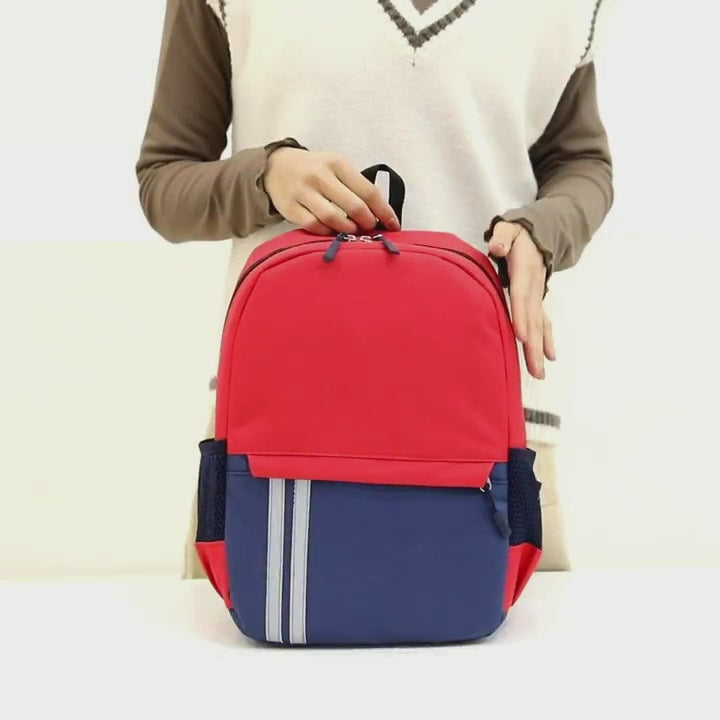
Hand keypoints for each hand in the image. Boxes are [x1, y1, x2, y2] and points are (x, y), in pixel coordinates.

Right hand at [264, 148, 400, 235]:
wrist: (276, 167)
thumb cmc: (316, 169)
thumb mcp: (337, 167)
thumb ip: (357, 185)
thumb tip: (381, 213)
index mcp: (337, 163)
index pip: (368, 191)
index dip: (384, 211)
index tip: (394, 225)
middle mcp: (320, 176)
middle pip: (354, 206)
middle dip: (368, 222)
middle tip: (371, 228)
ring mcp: (303, 192)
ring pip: (333, 218)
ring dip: (348, 230)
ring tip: (353, 231)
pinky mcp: (290, 207)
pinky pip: (314, 226)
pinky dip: (327, 232)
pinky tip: (333, 232)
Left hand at [488, 222, 555, 379]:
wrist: (539, 236)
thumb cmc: (517, 235)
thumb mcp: (509, 229)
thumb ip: (502, 237)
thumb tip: (498, 247)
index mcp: (524, 272)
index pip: (521, 297)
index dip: (521, 316)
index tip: (521, 336)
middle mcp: (533, 288)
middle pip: (533, 320)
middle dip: (533, 346)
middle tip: (535, 370)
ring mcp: (538, 296)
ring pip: (540, 326)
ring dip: (539, 350)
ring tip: (540, 373)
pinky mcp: (538, 301)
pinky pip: (544, 323)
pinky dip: (546, 340)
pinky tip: (549, 358)